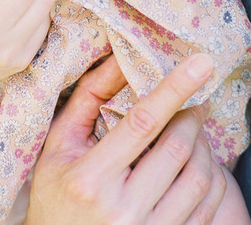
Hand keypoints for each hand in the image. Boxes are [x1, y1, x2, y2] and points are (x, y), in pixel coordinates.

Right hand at [26, 54, 227, 224]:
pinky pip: (208, 208)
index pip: (141, 122)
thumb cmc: (56, 193)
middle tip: (194, 99)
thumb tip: (119, 57)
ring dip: (203, 146)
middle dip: (192, 115)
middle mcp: (121, 210)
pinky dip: (211, 179)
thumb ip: (88, 98)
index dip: (173, 90)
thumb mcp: (59, 144)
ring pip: (198, 178)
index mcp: (89, 178)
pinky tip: (197, 164)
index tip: (199, 64)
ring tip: (192, 132)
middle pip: (176, 148)